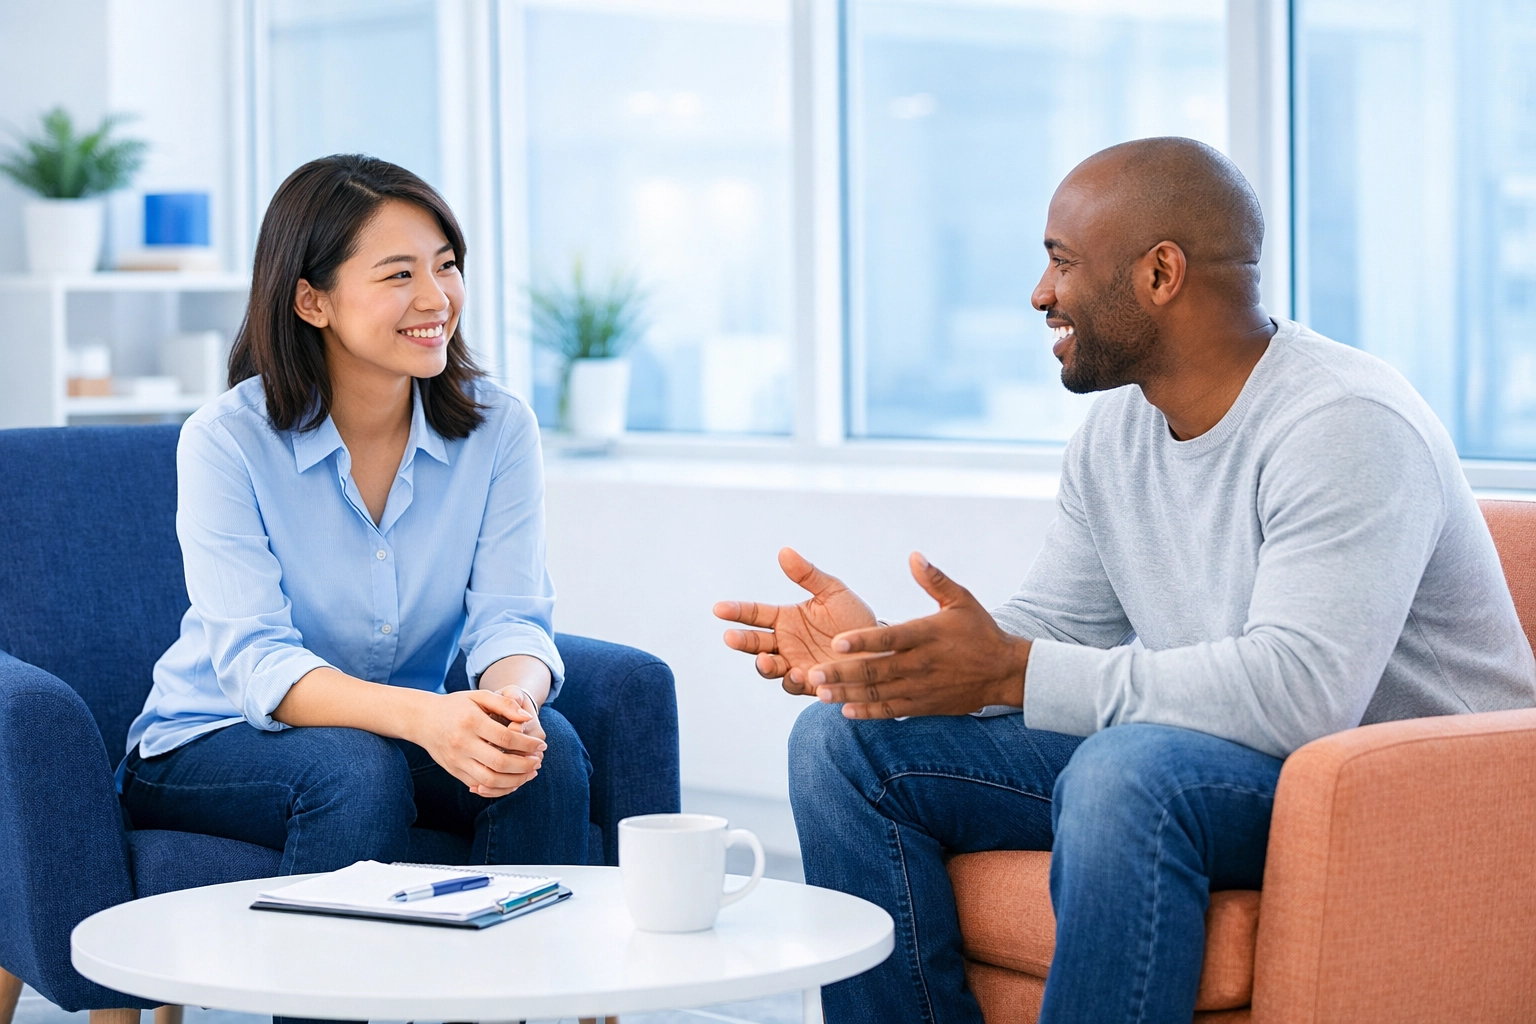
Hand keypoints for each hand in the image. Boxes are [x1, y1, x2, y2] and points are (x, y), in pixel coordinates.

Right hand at [414, 689, 545, 797]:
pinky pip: (479, 786)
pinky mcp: (454, 772)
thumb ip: (505, 704)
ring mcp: (457, 760)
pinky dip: (499, 788)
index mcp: (471, 722)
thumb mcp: (479, 696)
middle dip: (524, 765)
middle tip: (538, 761)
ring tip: (530, 773)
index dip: (527, 744)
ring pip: (490, 780)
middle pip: (499, 762)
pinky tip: (513, 780)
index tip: (541, 745)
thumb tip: (528, 719)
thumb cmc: (456, 706)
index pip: (505, 738)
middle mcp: (462, 743)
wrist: (423, 720)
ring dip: (515, 780)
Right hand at [714, 547, 877, 694]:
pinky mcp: (812, 684)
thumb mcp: (833, 592)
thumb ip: (808, 575)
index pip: (755, 614)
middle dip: (742, 642)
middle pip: (755, 643)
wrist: (882, 647)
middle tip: (731, 637)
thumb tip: (784, 552)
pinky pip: (797, 685)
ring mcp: (796, 665)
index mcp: (786, 619)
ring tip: (766, 660)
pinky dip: (795, 681)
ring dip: (765, 666)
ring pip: (771, 668)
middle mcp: (786, 644)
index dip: (736, 611)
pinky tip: (799, 674)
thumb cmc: (854, 618)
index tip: (719, 609)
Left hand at [807, 552, 1031, 718]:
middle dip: (842, 673)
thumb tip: (914, 555)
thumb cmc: (980, 631)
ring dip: (848, 694)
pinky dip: (869, 712)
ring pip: (879, 693)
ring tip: (820, 694)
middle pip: (876, 670)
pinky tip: (847, 711)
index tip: (836, 643)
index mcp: (926, 635)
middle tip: (813, 674)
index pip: (889, 638)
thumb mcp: (961, 600)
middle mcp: (921, 663)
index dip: (862, 641)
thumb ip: (934, 579)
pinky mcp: (924, 704)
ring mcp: (921, 687)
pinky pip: (892, 710)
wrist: (1004, 672)